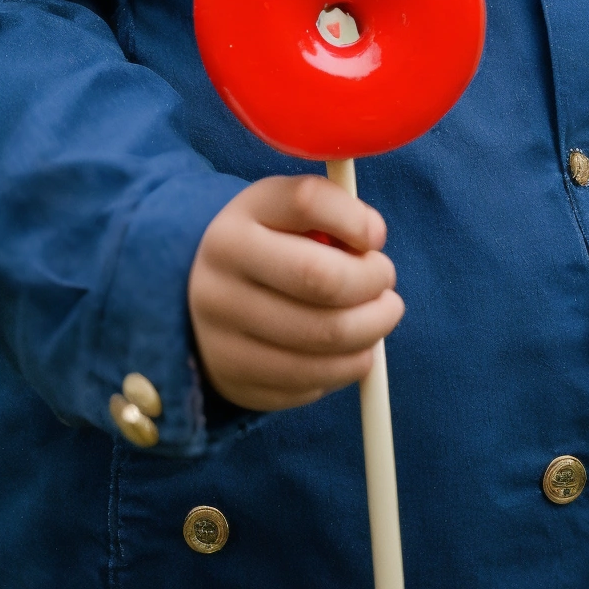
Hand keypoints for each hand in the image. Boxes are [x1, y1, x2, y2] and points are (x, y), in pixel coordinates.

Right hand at [188, 175, 403, 411]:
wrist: (202, 304)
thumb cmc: (265, 251)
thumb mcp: (281, 215)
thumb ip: (329, 210)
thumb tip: (372, 238)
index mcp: (233, 230)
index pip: (306, 204)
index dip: (355, 219)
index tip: (375, 236)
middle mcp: (219, 283)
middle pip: (322, 279)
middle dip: (373, 281)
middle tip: (386, 281)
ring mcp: (222, 341)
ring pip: (325, 339)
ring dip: (373, 328)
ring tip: (381, 314)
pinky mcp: (239, 384)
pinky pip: (314, 381)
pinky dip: (349, 366)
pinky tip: (351, 349)